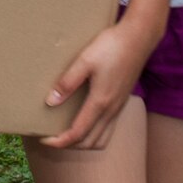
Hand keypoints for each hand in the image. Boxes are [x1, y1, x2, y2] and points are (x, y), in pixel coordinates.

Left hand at [37, 15, 161, 150]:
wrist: (139, 37)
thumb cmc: (112, 46)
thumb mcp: (85, 60)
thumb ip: (68, 82)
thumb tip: (51, 102)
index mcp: (100, 102)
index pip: (77, 134)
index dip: (58, 141)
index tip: (43, 139)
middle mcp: (111, 110)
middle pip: (89, 143)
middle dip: (68, 145)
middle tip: (51, 137)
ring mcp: (119, 107)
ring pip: (101, 139)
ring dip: (83, 142)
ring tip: (66, 133)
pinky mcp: (122, 102)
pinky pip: (108, 129)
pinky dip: (94, 134)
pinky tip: (85, 121)